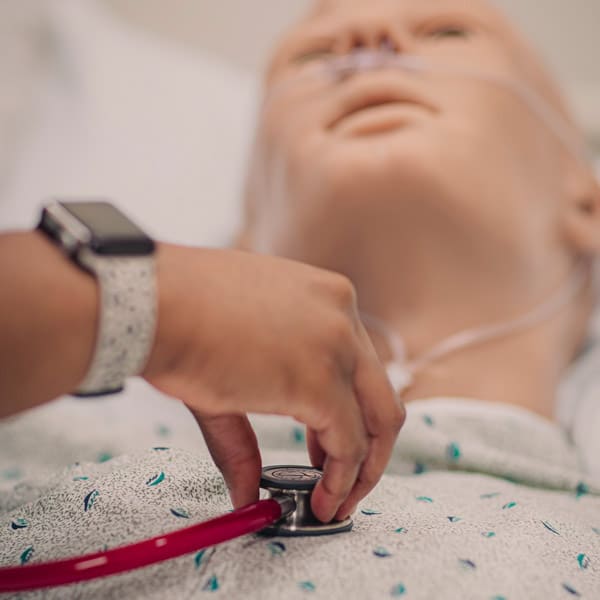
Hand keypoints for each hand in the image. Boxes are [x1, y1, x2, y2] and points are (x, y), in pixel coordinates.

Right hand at [143, 245, 404, 522]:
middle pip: (382, 395)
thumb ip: (247, 430)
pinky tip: (322, 499)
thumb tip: (247, 488)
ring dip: (364, 469)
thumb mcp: (234, 361)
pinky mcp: (322, 381)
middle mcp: (342, 315)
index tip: (329, 448)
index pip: (360, 367)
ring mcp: (338, 345)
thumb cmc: (180, 318)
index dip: (351, 414)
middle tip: (348, 483)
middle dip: (373, 449)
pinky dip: (342, 478)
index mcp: (325, 298)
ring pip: (380, 420)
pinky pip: (349, 444)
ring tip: (337, 500)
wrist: (152, 303)